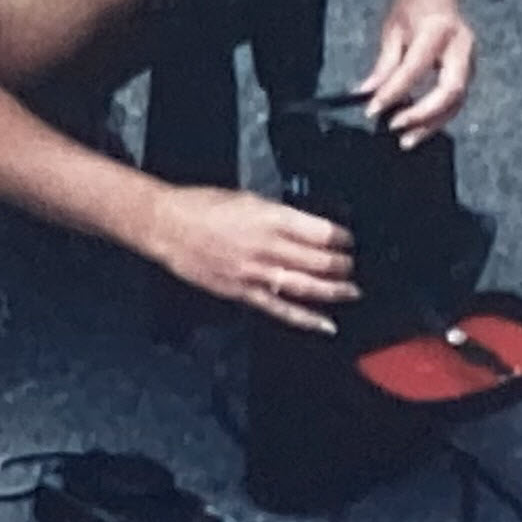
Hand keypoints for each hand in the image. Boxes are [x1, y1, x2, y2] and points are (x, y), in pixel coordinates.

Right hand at [151, 187, 357, 333]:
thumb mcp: (250, 198)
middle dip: (343, 265)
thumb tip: (307, 227)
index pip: (321, 232)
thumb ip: (280, 215)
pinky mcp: (243, 292)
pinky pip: (280, 309)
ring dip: (334, 290)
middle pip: (319, 261)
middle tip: (355, 265)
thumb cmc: (202, 205)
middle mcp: (267, 246)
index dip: (342, 238)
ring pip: (306, 286)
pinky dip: (306, 318)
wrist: (167, 225)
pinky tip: (326, 324)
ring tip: (352, 291)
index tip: (350, 240)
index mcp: (271, 218)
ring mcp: (255, 273)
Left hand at [359, 0, 476, 145]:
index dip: (393, 92)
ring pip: (457, 101)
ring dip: (432, 123)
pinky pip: (456, 100)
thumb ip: (384, 66)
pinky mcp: (471, 71)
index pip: (414, 69)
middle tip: (396, 128)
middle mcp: (461, 47)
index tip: (372, 110)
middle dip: (424, 115)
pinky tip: (419, 125)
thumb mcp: (393, 31)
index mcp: (438, 31)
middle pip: (449, 91)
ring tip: (408, 139)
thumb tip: (366, 95)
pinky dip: (438, 116)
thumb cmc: (413, 6)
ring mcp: (471, 60)